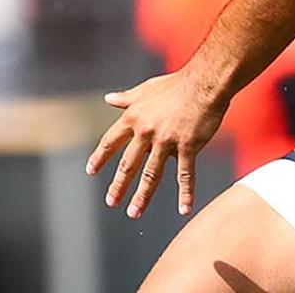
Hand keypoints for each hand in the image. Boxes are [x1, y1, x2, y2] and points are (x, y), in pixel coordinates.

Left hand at [86, 71, 227, 218]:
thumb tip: (108, 98)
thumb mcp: (145, 89)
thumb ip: (127, 98)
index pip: (111, 141)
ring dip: (142, 196)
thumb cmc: (175, 84)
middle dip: (118, 185)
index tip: (90, 171)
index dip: (100, 157)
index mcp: (134, 117)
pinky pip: (186, 175)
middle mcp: (146, 131)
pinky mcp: (188, 146)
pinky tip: (184, 209)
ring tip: (134, 212)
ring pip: (151, 174)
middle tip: (112, 202)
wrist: (203, 82)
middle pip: (128, 164)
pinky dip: (186, 193)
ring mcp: (167, 141)